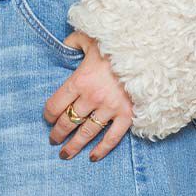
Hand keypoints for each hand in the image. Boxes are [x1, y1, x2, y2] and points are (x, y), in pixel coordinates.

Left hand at [44, 33, 133, 162]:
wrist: (147, 51)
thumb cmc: (116, 44)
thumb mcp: (90, 38)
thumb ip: (74, 42)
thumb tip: (65, 45)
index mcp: (79, 81)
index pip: (55, 105)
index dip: (48, 115)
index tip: (47, 119)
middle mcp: (92, 98)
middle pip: (68, 122)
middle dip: (57, 133)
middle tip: (53, 140)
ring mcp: (110, 108)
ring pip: (86, 133)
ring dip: (74, 146)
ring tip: (65, 154)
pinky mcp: (127, 115)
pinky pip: (112, 138)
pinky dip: (102, 150)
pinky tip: (92, 157)